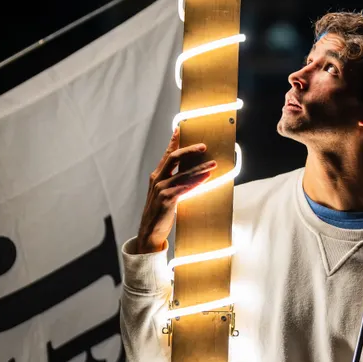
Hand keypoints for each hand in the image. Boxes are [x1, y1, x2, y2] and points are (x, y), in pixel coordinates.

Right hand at [135, 127, 216, 252]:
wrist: (149, 233)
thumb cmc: (158, 212)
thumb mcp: (163, 193)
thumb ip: (173, 182)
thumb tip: (190, 173)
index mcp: (156, 176)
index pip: (166, 155)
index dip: (173, 141)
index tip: (179, 129)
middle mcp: (157, 180)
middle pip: (174, 158)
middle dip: (190, 150)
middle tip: (203, 146)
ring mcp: (161, 189)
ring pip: (183, 173)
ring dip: (200, 168)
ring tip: (213, 164)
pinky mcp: (167, 200)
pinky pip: (185, 187)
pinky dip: (196, 182)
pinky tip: (206, 178)